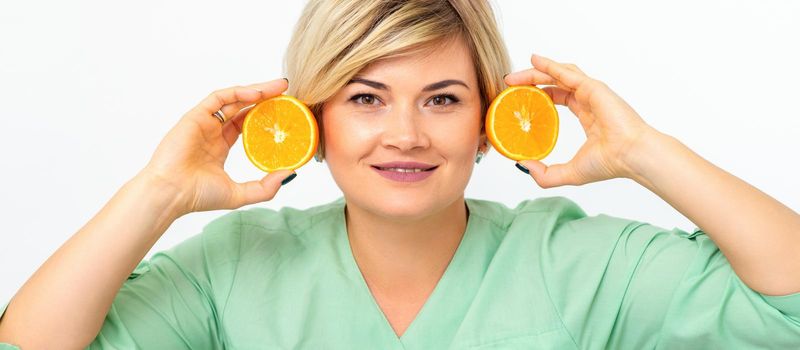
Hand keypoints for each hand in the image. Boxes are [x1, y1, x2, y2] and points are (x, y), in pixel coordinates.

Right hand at [137, 78, 294, 216]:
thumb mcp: (239, 194)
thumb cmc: (197, 196)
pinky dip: (238, 92)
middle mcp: (212, 132)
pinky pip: (219, 98)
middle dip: (266, 98)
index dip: (266, 117)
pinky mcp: (195, 116)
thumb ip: (265, 187)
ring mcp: (204, 122)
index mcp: (220, 146)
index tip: (287, 114)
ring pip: (234, 99)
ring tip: (279, 86)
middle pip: (243, 108)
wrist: (171, 194)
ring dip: (257, 90)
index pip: (247, 125)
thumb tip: (290, 174)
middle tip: (288, 92)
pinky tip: (257, 93)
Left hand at [505, 54, 657, 187]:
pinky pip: (567, 73)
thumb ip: (545, 174)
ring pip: (559, 73)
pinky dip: (549, 65)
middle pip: (554, 82)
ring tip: (514, 76)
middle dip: (530, 81)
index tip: (517, 98)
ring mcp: (592, 92)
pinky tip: (534, 61)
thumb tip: (521, 166)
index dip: (537, 95)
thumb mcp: (570, 173)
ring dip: (535, 72)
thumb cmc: (610, 164)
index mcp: (587, 115)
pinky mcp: (593, 87)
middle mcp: (589, 100)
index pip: (557, 98)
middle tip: (508, 84)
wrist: (631, 156)